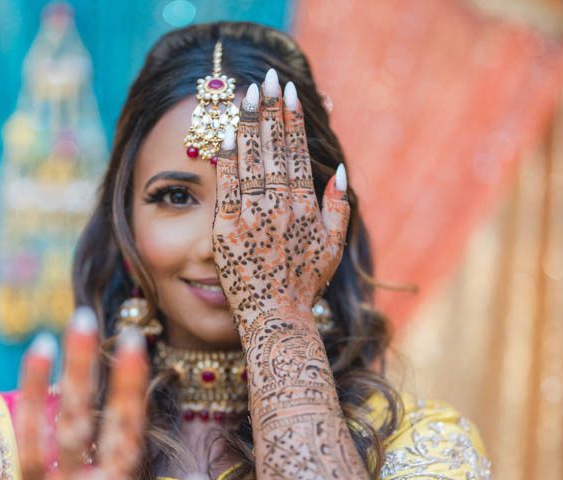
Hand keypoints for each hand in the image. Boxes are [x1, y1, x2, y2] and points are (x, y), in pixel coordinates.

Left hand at [212, 69, 349, 336]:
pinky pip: (226, 187)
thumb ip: (339, 207)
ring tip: (245, 94)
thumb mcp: (333, 247)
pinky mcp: (227, 231)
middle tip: (266, 79)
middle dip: (269, 111)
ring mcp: (253, 218)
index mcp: (305, 207)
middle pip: (274, 149)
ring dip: (247, 124)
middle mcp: (280, 207)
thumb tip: (338, 170)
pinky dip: (225, 159)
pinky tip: (223, 134)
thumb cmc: (304, 285)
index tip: (288, 94)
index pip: (296, 154)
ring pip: (250, 161)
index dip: (291, 121)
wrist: (277, 318)